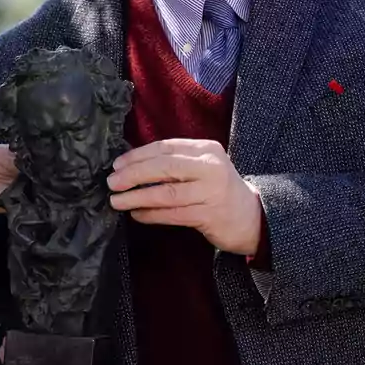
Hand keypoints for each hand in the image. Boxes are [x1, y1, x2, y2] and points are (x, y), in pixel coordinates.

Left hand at [107, 139, 261, 254]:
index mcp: (206, 149)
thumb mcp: (202, 167)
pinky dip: (151, 214)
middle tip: (112, 182)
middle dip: (134, 174)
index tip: (117, 164)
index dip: (138, 155)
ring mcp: (211, 192)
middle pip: (164, 167)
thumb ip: (175, 162)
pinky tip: (137, 215)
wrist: (252, 217)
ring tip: (117, 201)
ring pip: (166, 193)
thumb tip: (130, 164)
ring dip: (137, 197)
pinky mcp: (209, 215)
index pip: (166, 148)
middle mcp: (211, 167)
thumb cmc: (218, 189)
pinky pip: (173, 214)